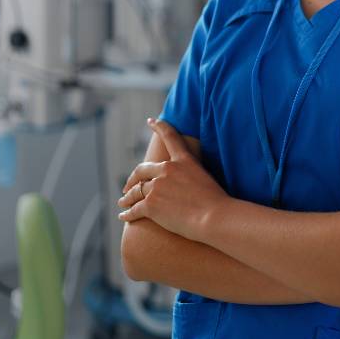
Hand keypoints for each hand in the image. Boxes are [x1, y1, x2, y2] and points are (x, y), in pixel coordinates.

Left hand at [117, 118, 228, 241]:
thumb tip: (183, 183)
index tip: (150, 121)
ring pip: (136, 191)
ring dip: (127, 197)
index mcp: (183, 160)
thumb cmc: (216, 202)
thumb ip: (190, 174)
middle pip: (142, 170)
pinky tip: (123, 216)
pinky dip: (127, 214)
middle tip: (128, 185)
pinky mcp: (150, 205)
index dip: (159, 127)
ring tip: (123, 202)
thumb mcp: (205, 178)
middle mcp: (167, 170)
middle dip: (132, 178)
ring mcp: (157, 187)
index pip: (170, 137)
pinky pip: (134, 209)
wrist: (214, 217)